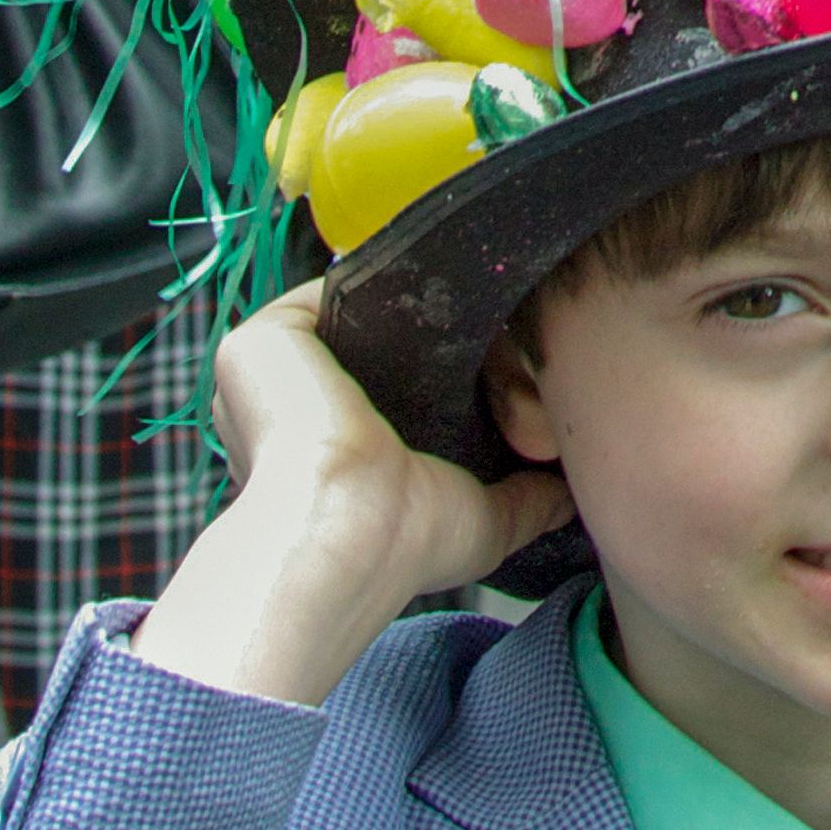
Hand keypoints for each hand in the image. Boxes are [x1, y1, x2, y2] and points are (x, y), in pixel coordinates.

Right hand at [125, 285, 567, 710]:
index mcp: (323, 448)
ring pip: (357, 315)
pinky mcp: (259, 340)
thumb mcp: (482, 522)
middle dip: (433, 340)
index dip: (445, 375)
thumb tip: (571, 492)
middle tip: (496, 341)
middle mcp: (288, 406)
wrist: (349, 529)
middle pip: (375, 344)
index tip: (499, 371)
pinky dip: (379, 285)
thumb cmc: (404, 544)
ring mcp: (269, 372)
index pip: (391, 385)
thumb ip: (525, 501)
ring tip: (473, 309)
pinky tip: (430, 288)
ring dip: (412, 310)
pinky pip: (327, 292)